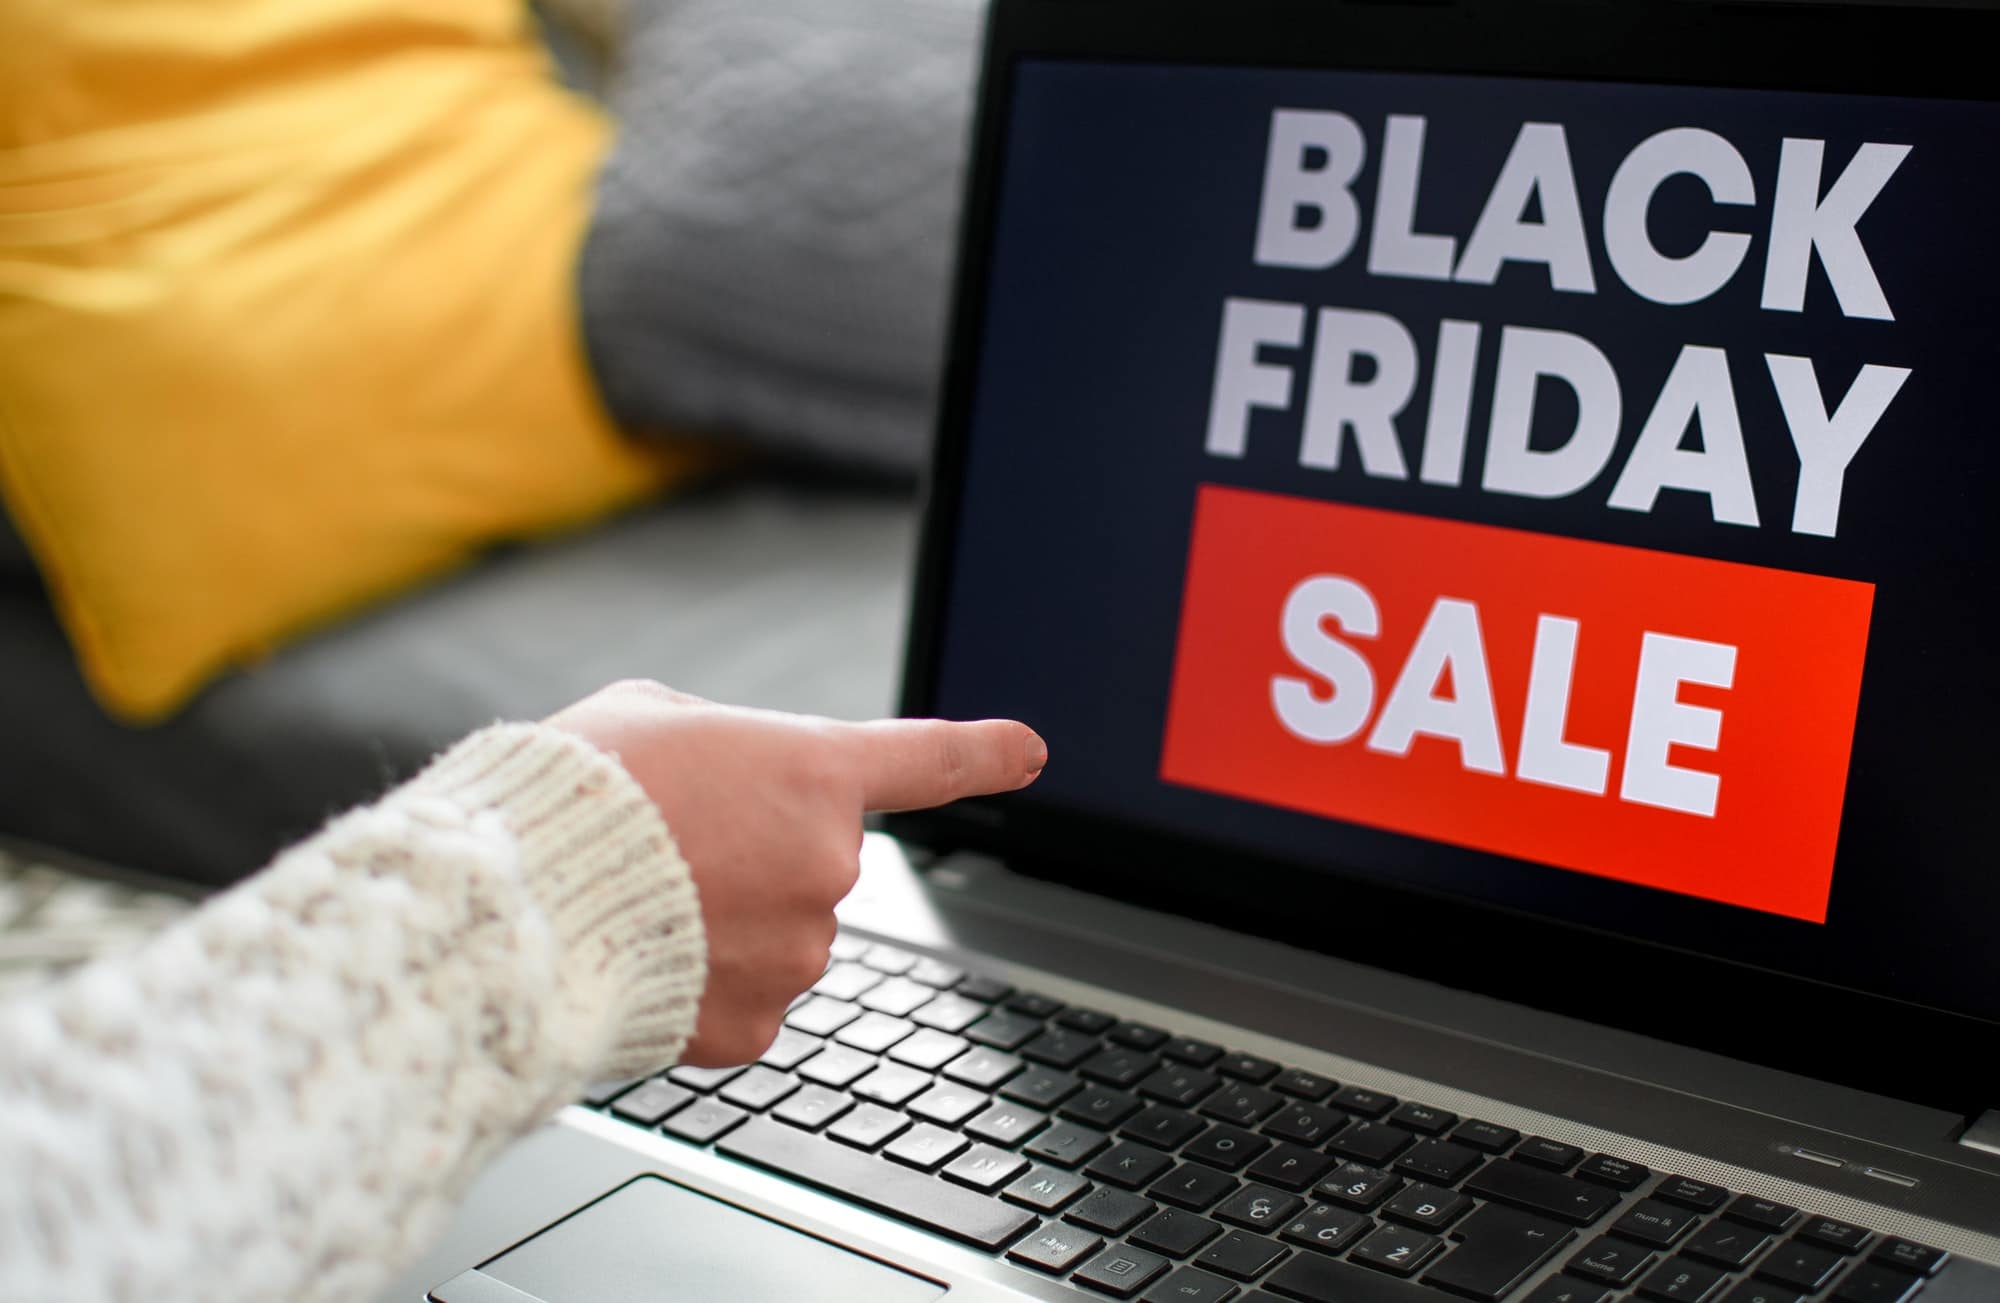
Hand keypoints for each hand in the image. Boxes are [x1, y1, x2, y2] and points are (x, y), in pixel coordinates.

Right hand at [547, 681, 1046, 1064]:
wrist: (519, 903)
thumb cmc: (577, 794)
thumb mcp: (652, 717)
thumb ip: (721, 747)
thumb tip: (721, 786)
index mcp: (814, 772)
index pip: (927, 760)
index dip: (983, 752)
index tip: (1029, 750)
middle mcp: (827, 864)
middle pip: (811, 860)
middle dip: (752, 854)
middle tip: (668, 845)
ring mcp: (799, 952)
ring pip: (778, 934)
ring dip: (725, 922)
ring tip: (643, 902)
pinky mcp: (756, 1026)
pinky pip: (744, 999)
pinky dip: (701, 984)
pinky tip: (646, 960)